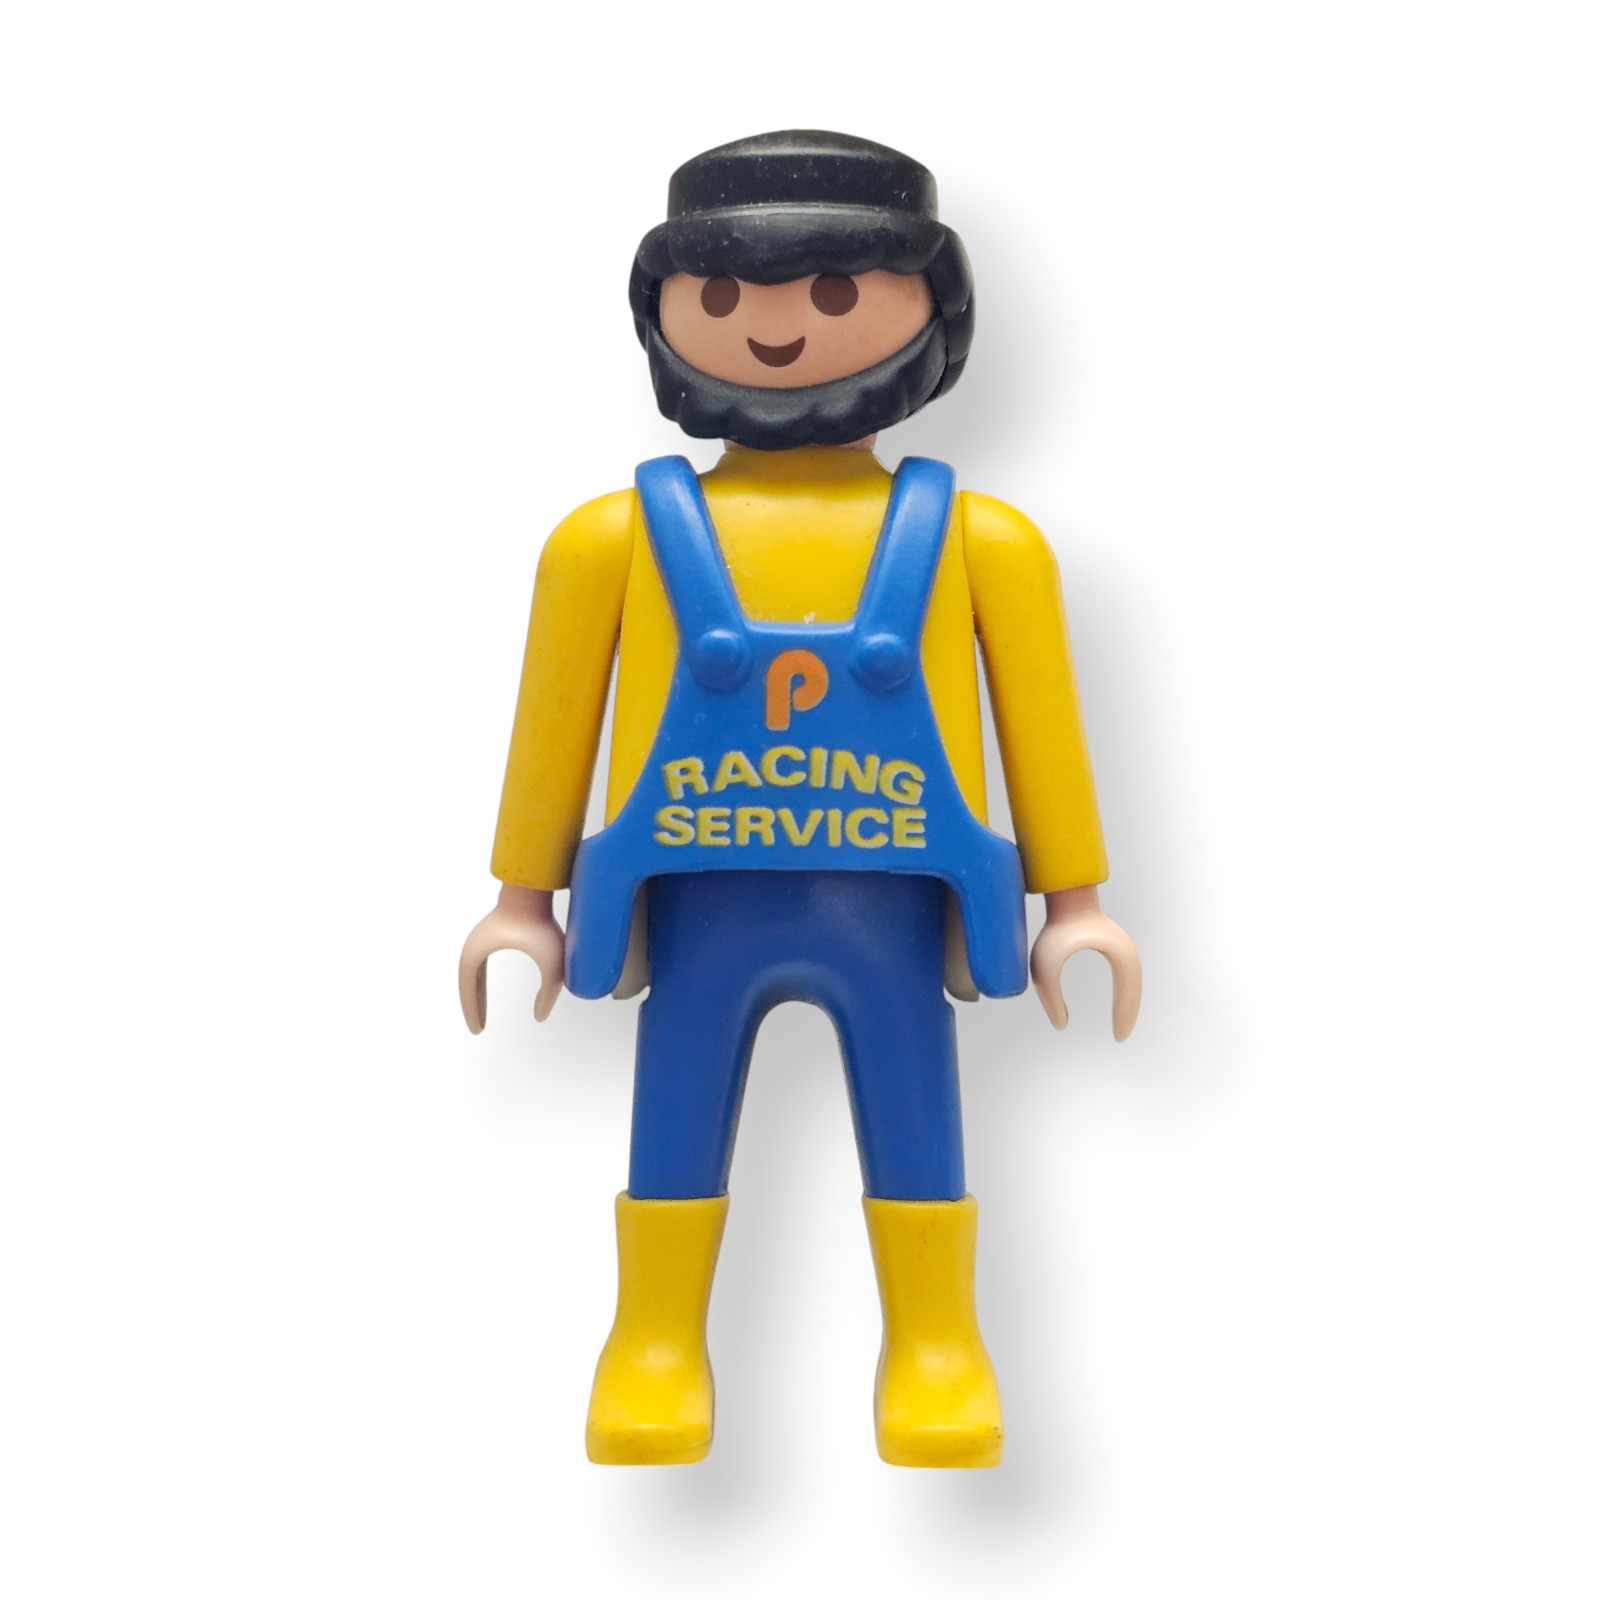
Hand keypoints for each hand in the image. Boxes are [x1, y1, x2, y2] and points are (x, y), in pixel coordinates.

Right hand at [458, 885, 565, 1032]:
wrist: (534, 891)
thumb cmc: (541, 924)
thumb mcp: (550, 963)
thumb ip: (548, 992)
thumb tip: (540, 1017)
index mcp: (476, 954)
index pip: (468, 990)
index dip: (473, 1012)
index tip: (477, 1031)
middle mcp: (472, 948)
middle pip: (467, 986)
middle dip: (473, 1008)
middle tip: (478, 1029)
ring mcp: (478, 941)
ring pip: (471, 978)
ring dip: (475, 997)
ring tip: (481, 1018)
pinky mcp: (488, 938)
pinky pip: (478, 969)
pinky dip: (479, 985)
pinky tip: (484, 995)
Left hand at [1030, 885, 1141, 1039]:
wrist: (1065, 896)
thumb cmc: (1055, 928)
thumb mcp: (1046, 964)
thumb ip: (1050, 996)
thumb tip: (1060, 1025)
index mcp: (1118, 953)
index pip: (1128, 992)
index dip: (1124, 1015)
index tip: (1118, 1037)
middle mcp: (1126, 950)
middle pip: (1134, 989)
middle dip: (1128, 1013)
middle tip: (1120, 1038)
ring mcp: (1122, 948)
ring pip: (1132, 983)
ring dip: (1127, 1005)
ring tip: (1120, 1029)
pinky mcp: (1115, 947)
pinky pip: (1126, 977)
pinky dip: (1124, 995)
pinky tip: (1117, 1010)